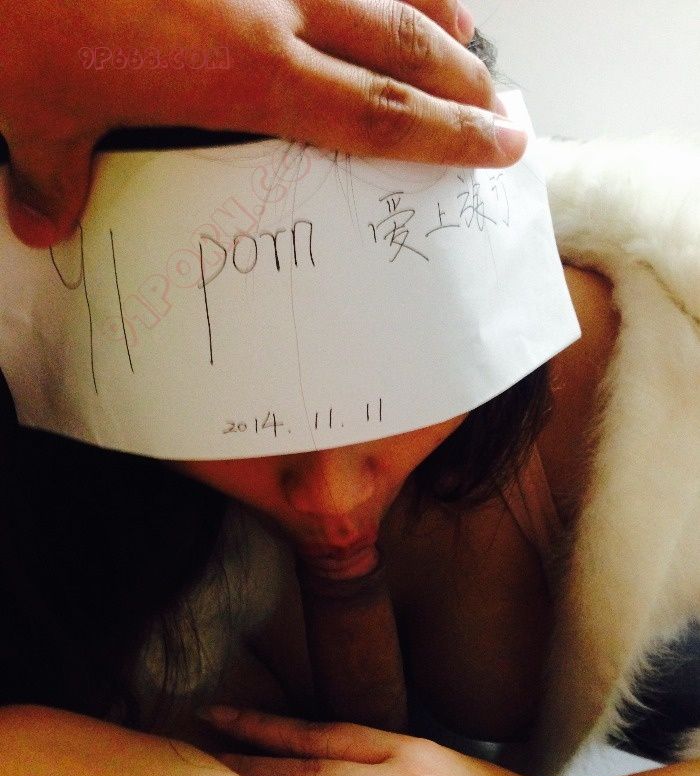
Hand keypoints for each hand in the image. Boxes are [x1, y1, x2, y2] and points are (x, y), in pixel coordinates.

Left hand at [0, 0, 525, 247]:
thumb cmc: (11, 20)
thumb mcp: (29, 112)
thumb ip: (53, 175)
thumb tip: (46, 223)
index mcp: (240, 69)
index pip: (371, 111)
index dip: (444, 135)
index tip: (500, 146)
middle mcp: (264, 0)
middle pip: (394, 42)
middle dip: (458, 79)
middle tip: (503, 107)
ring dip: (427, 8)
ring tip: (467, 34)